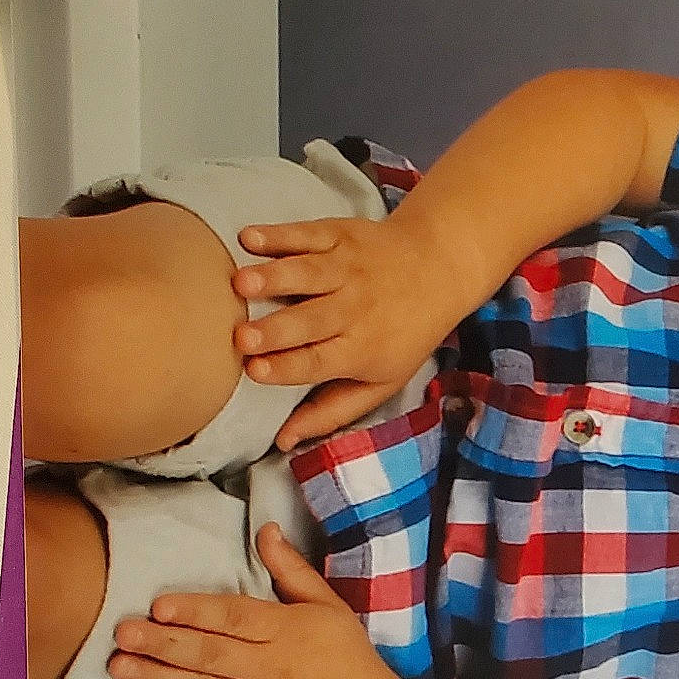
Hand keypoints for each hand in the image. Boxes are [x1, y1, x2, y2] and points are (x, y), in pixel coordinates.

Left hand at [106, 523, 429, 678]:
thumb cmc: (350, 663)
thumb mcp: (330, 608)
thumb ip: (292, 571)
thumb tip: (266, 530)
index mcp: (290, 631)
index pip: (235, 617)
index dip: (196, 611)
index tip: (159, 606)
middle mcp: (272, 669)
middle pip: (210, 653)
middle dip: (163, 643)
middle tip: (124, 633)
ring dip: (156, 678)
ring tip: (119, 666)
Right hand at [231, 213, 454, 448]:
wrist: (439, 268)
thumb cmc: (403, 334)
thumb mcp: (381, 381)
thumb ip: (332, 411)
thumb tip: (283, 443)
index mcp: (362, 348)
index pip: (320, 362)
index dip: (287, 367)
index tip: (254, 371)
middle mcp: (354, 308)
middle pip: (310, 321)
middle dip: (274, 330)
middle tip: (240, 336)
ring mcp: (346, 269)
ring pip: (306, 275)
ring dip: (272, 278)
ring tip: (239, 283)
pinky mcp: (339, 235)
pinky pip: (306, 235)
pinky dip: (278, 235)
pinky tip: (248, 238)